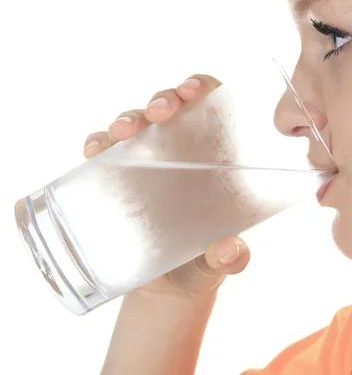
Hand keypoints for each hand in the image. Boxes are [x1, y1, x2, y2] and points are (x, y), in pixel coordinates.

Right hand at [83, 75, 250, 297]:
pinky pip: (103, 152)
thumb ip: (230, 256)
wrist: (166, 290)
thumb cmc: (202, 263)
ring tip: (125, 132)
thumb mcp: (220, 261)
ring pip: (134, 123)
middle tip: (161, 112)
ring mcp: (145, 163)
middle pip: (169, 107)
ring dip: (128, 118)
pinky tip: (96, 150)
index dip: (201, 87)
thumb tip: (230, 251)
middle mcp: (178, 152)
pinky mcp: (116, 180)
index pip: (209, 106)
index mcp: (212, 158)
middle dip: (163, 99)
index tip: (195, 91)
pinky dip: (97, 144)